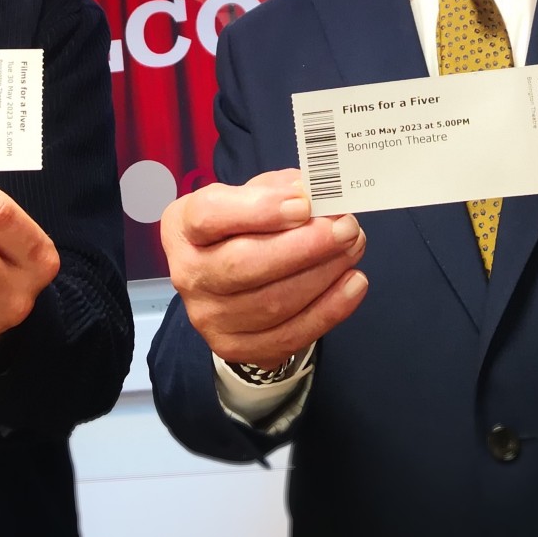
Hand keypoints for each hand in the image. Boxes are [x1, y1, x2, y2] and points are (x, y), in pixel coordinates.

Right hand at [160, 168, 368, 369]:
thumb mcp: (251, 196)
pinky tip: (354, 282)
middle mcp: (188, 274)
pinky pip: (290, 334)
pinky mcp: (236, 347)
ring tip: (354, 247)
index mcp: (184, 226)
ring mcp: (209, 317)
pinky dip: (330, 309)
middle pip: (244, 264)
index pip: (210, 216)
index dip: (259, 210)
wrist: (227, 284)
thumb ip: (278, 189)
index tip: (305, 204)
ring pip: (272, 302)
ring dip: (324, 274)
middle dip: (304, 246)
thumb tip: (312, 192)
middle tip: (346, 227)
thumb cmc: (242, 228)